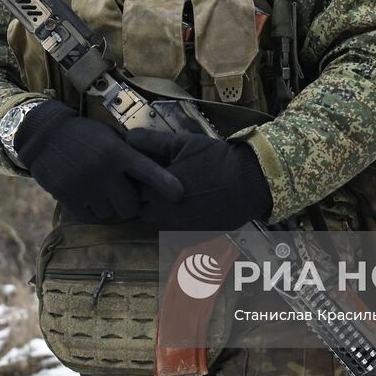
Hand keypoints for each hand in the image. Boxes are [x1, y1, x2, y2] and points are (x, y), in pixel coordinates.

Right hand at [15, 100, 183, 222]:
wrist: (45, 136)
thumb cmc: (84, 134)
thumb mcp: (110, 136)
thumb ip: (130, 153)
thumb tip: (158, 168)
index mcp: (118, 152)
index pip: (147, 170)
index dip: (165, 183)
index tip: (180, 193)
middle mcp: (104, 170)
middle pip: (130, 206)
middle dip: (129, 204)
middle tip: (122, 193)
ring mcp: (86, 186)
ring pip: (110, 214)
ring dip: (109, 207)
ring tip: (100, 190)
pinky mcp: (69, 198)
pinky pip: (91, 217)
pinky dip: (92, 211)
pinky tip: (88, 196)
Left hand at [126, 129, 272, 231]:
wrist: (248, 182)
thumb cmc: (214, 159)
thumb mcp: (181, 143)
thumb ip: (151, 142)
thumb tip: (128, 137)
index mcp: (155, 192)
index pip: (131, 190)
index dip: (138, 180)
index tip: (148, 172)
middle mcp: (162, 215)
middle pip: (143, 209)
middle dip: (148, 197)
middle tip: (162, 183)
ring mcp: (178, 230)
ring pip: (158, 222)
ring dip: (162, 211)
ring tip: (177, 195)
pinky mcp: (193, 238)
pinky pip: (177, 233)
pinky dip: (179, 222)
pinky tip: (192, 207)